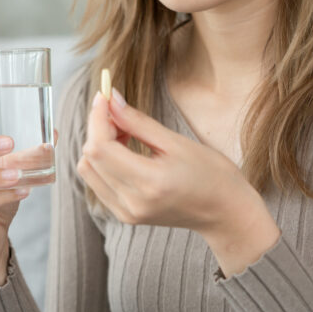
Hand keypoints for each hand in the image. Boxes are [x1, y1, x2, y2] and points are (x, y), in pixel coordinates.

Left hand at [76, 88, 279, 273]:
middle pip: (90, 158)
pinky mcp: (124, 215)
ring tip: (125, 132)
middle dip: (97, 128)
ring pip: (88, 171)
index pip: (101, 148)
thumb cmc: (210, 174)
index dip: (97, 118)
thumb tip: (110, 99)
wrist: (224, 212)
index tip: (105, 96)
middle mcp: (132, 202)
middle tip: (119, 111)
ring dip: (98, 145)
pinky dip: (103, 162)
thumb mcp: (176, 142)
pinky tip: (124, 150)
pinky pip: (97, 183)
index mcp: (149, 182)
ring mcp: (126, 212)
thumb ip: (138, 122)